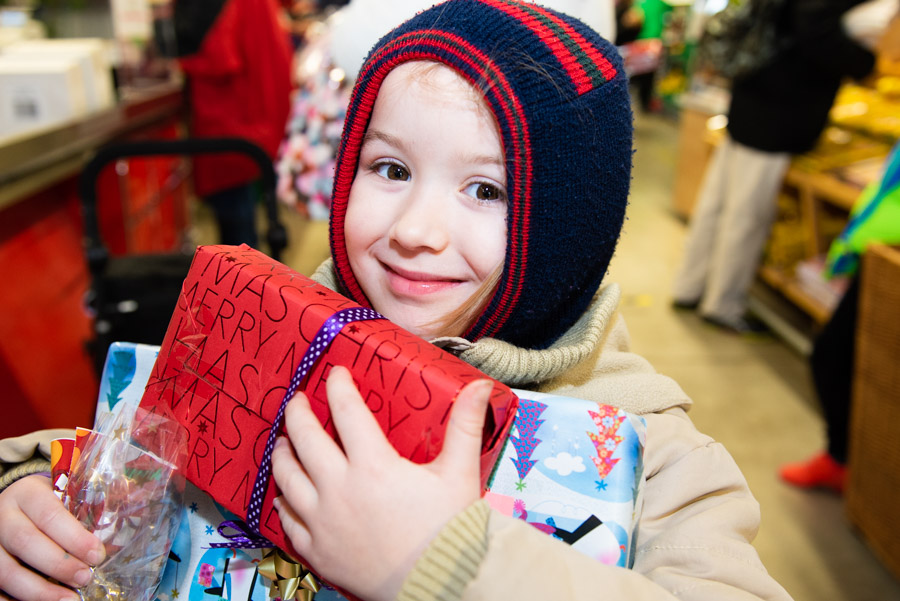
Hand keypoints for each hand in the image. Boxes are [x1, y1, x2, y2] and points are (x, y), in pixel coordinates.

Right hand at [0, 475, 105, 600]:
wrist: (15, 507)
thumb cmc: (50, 504)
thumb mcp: (64, 498)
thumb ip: (82, 513)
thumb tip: (113, 543)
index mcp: (28, 494)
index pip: (49, 515)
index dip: (74, 538)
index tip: (97, 555)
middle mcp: (3, 516)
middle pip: (25, 542)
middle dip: (59, 564)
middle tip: (85, 578)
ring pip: (6, 570)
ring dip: (39, 590)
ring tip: (69, 600)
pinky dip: (14, 600)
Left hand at [271, 365, 491, 600]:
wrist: (442, 584)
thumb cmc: (451, 529)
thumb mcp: (460, 472)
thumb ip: (465, 425)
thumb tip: (480, 385)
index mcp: (373, 465)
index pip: (346, 411)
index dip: (339, 387)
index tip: (336, 374)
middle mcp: (339, 489)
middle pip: (305, 439)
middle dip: (298, 414)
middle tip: (298, 401)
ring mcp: (323, 522)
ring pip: (287, 479)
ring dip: (282, 454)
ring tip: (282, 442)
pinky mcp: (318, 551)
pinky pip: (288, 522)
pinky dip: (282, 504)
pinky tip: (283, 496)